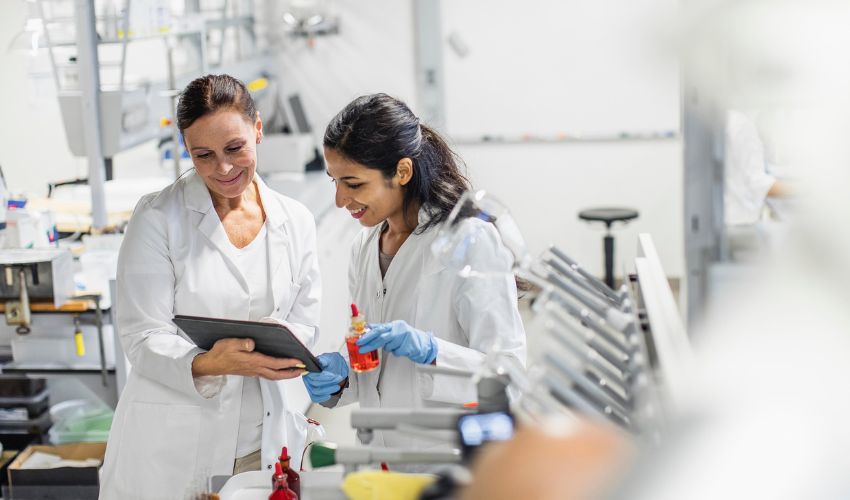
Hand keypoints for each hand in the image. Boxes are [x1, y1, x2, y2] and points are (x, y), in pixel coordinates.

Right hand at [191, 338, 305, 380]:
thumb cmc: (220, 354)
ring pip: (273, 376)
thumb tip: (252, 344)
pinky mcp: (250, 372)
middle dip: (292, 373)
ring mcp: (253, 371)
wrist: (210, 364)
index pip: (274, 363)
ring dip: (286, 375)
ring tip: (296, 371)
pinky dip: (277, 374)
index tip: (299, 362)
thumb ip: (242, 343)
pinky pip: (268, 375)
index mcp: (252, 361)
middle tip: (303, 370)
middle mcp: (254, 368)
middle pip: (277, 374)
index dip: (288, 363)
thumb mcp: (229, 344)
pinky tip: (280, 370)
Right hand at [303, 353, 348, 402]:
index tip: (333, 376)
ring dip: (327, 390)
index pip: (313, 375)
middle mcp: (308, 376)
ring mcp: (310, 384)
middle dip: (328, 382)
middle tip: (337, 379)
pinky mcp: (314, 391)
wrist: (336, 366)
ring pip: (315, 391)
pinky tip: (328, 395)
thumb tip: (321, 362)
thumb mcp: (330, 358)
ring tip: (336, 386)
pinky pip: (314, 397)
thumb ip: (325, 360)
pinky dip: (321, 398)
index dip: (324, 377)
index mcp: (310, 367)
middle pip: (314, 384)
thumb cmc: (332, 362)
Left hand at [356, 320, 437, 363]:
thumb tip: (367, 327)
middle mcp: (398, 329)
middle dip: (370, 344)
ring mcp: (404, 338)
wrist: (421, 343)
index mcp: (394, 325)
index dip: (367, 335)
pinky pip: (396, 352)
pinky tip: (402, 348)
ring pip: (388, 347)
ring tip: (396, 345)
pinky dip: (396, 351)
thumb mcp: (393, 329)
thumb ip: (380, 328)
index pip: (378, 329)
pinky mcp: (408, 346)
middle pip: (381, 337)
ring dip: (389, 348)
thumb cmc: (405, 336)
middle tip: (361, 349)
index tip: (359, 341)